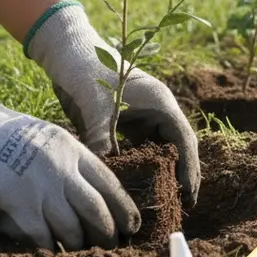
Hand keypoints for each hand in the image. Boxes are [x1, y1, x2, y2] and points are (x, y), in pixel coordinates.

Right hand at [0, 59, 140, 250]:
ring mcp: (39, 190)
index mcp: (71, 149)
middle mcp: (61, 170)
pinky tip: (52, 255)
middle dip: (108, 234)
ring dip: (79, 246)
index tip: (131, 225)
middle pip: (97, 211)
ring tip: (81, 254)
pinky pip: (43, 238)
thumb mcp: (42, 135)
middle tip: (111, 247)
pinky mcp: (16, 208)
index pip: (110, 184)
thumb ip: (65, 158)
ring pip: (73, 230)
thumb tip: (86, 186)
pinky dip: (50, 250)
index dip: (124, 208)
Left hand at [26, 2, 199, 204]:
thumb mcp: (96, 107)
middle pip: (178, 147)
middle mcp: (157, 111)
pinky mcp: (126, 121)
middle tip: (184, 205)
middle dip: (183, 174)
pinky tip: (136, 186)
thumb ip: (102, 139)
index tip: (189, 193)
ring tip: (165, 200)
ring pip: (160, 149)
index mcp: (160, 103)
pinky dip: (141, 166)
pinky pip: (139, 148)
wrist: (67, 51)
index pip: (184, 140)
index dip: (189, 167)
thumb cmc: (86, 72)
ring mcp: (142, 116)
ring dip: (163, 172)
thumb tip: (103, 176)